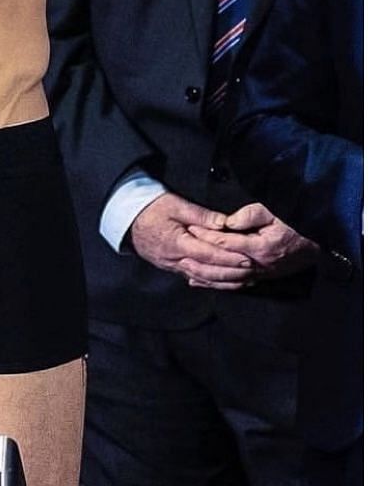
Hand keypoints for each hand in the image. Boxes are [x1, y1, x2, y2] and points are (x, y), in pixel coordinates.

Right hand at [128, 191, 257, 288]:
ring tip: (244, 279)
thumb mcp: (174, 204)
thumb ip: (200, 215)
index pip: (208, 254)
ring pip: (202, 279)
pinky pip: (194, 278)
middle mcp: (174, 259)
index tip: (248, 258)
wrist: (125, 216)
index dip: (229, 258)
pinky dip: (211, 282)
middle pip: (208, 271)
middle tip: (252, 271)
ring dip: (224, 281)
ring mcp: (172, 265)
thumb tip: (224, 223)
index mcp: (176, 242)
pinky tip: (225, 282)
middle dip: (231, 273)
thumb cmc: (150, 207)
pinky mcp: (171, 267)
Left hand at [188, 202, 318, 283]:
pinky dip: (217, 285)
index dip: (206, 235)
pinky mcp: (261, 278)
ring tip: (185, 270)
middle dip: (200, 259)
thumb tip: (227, 221)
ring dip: (206, 276)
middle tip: (179, 254)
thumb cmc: (296, 225)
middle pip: (222, 265)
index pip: (225, 243)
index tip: (189, 227)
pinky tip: (201, 282)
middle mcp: (258, 265)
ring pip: (227, 280)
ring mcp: (260, 274)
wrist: (318, 245)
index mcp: (260, 248)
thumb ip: (250, 215)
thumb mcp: (274, 212)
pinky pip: (235, 284)